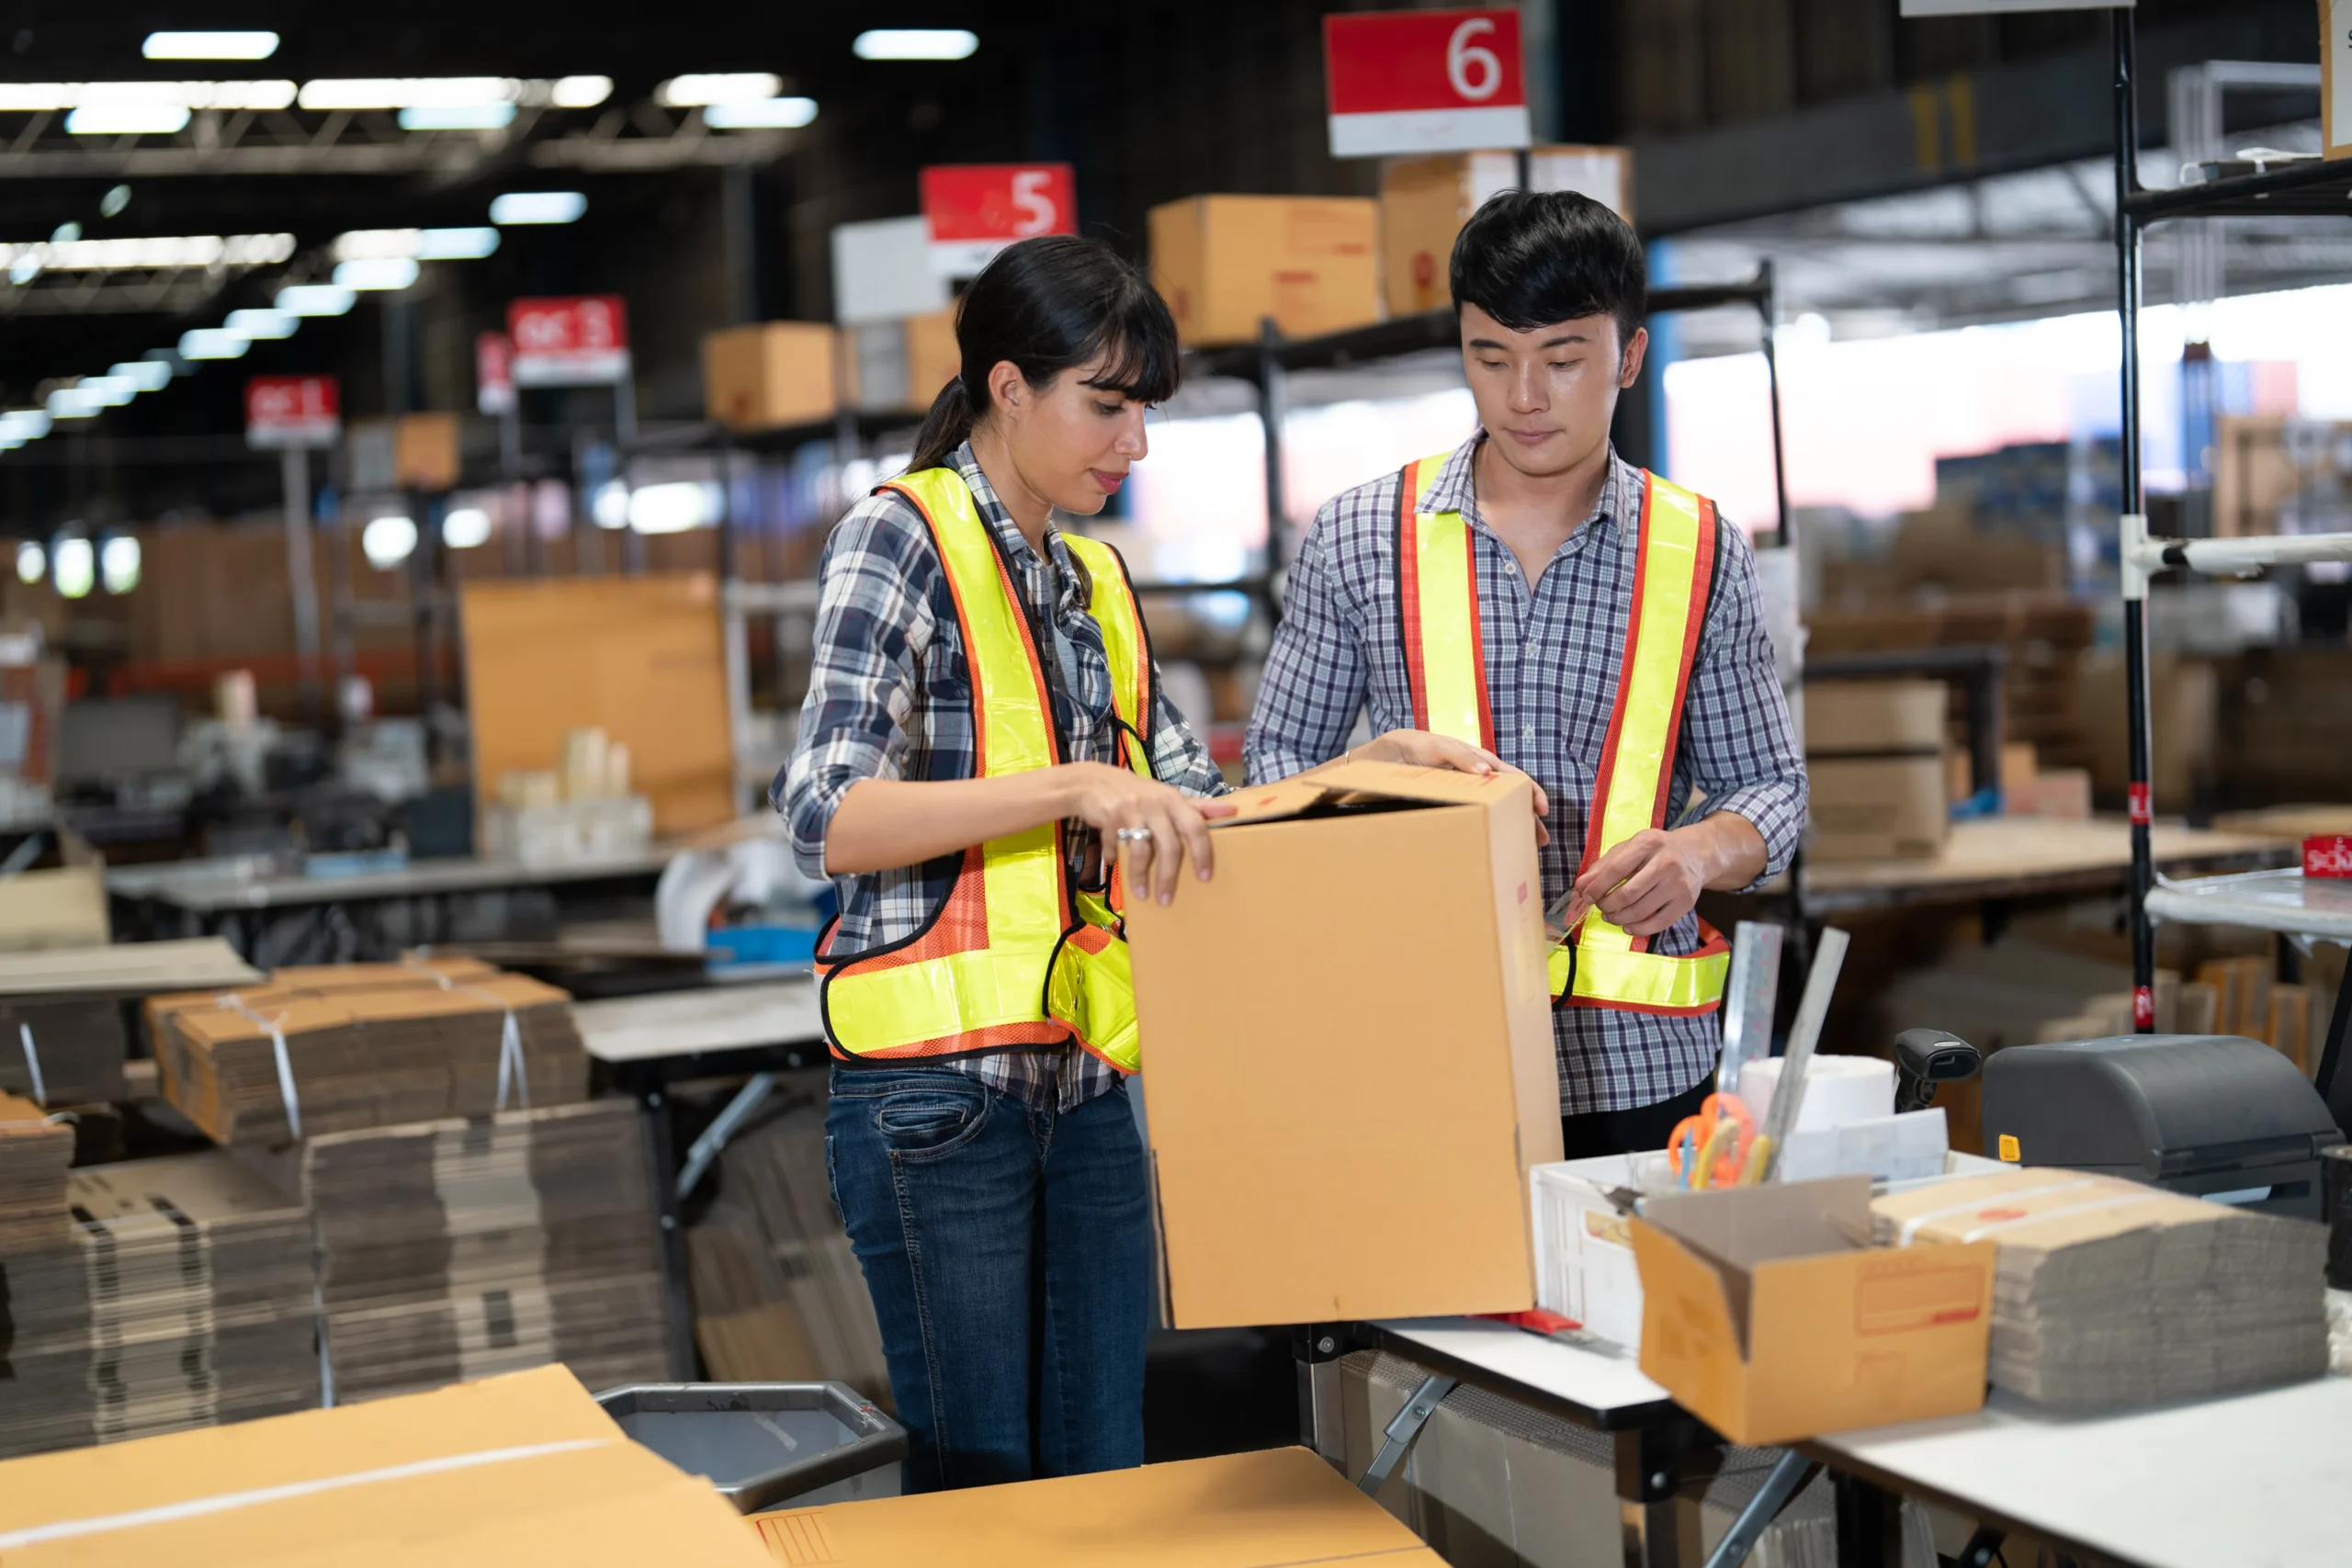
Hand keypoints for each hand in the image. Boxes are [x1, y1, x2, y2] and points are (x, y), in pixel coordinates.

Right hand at [1061, 763, 1238, 905]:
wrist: (1093, 780)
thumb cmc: (1139, 793)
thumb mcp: (1168, 797)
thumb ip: (1197, 807)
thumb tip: (1232, 810)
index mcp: (1175, 800)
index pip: (1195, 826)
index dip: (1202, 852)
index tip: (1205, 877)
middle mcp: (1156, 803)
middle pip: (1169, 845)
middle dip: (1169, 876)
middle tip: (1167, 899)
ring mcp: (1133, 809)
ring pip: (1141, 850)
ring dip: (1140, 876)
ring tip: (1142, 894)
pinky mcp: (1110, 816)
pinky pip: (1116, 844)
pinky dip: (1115, 856)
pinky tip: (1113, 863)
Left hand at [1350, 729, 1550, 845]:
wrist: (1381, 756)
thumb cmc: (1411, 746)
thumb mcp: (1435, 746)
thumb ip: (1460, 755)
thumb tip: (1488, 772)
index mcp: (1478, 761)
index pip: (1512, 776)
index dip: (1530, 792)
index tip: (1541, 810)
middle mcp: (1474, 778)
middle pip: (1508, 798)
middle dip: (1527, 817)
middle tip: (1540, 840)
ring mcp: (1463, 793)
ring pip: (1493, 811)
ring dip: (1510, 827)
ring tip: (1523, 848)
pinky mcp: (1450, 805)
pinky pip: (1474, 818)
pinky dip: (1485, 830)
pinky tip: (1491, 844)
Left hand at [1561, 828, 1706, 937]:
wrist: (1696, 853)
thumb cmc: (1655, 850)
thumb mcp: (1629, 848)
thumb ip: (1603, 866)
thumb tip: (1580, 886)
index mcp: (1647, 843)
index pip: (1615, 870)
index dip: (1596, 887)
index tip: (1586, 897)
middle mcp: (1666, 863)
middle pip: (1627, 894)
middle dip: (1607, 905)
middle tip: (1601, 906)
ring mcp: (1678, 884)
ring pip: (1641, 911)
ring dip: (1619, 918)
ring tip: (1611, 916)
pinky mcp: (1686, 902)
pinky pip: (1658, 923)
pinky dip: (1638, 929)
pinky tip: (1627, 927)